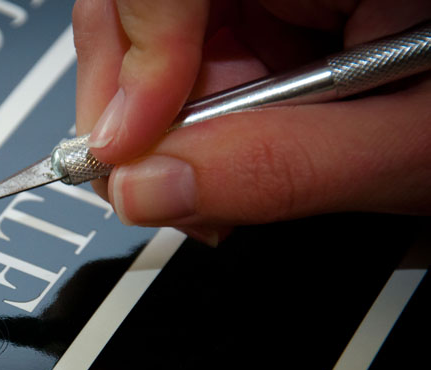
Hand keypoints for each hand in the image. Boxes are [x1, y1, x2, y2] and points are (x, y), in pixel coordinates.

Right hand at [73, 0, 430, 244]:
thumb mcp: (409, 146)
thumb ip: (277, 168)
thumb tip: (150, 190)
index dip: (135, 48)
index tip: (127, 148)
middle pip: (141, 7)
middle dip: (131, 108)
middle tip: (154, 182)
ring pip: (153, 44)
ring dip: (159, 130)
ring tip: (208, 188)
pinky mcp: (259, 16)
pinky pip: (183, 64)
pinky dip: (184, 126)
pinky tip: (220, 160)